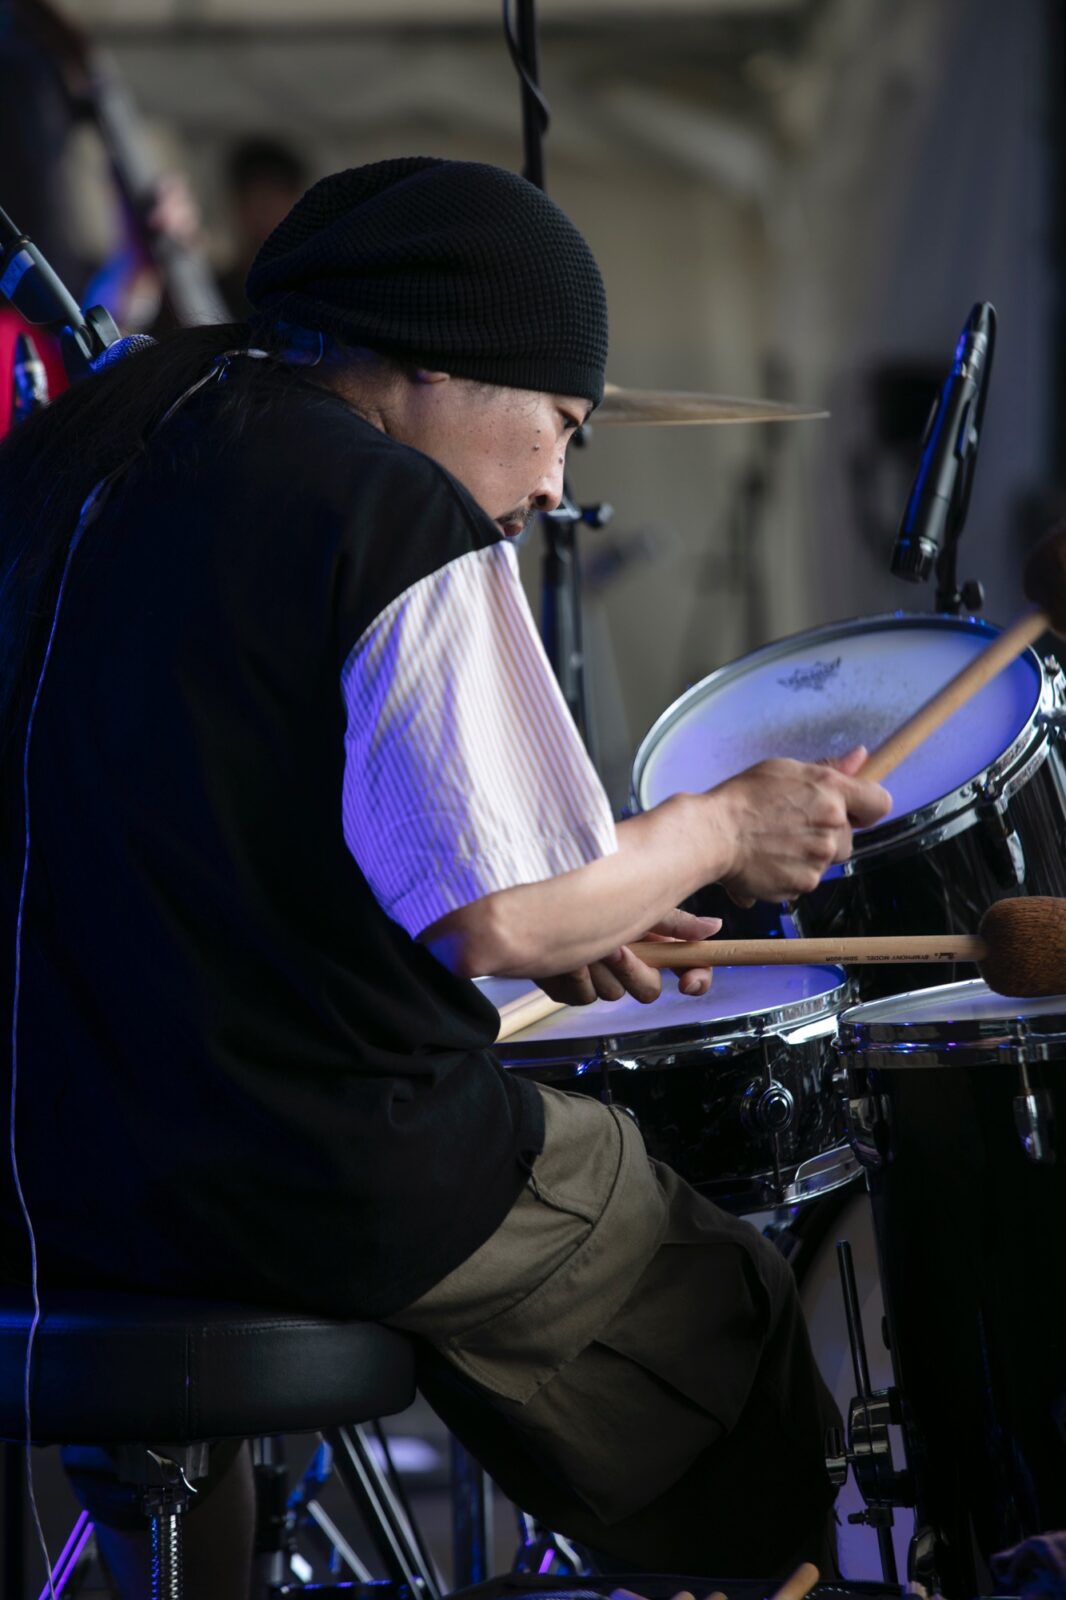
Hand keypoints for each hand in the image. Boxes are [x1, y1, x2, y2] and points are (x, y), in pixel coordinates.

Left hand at [538, 909, 721, 1006]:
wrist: (532, 903)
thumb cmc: (587, 896)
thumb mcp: (636, 903)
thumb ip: (675, 921)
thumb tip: (714, 926)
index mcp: (651, 941)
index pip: (688, 968)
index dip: (696, 978)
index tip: (689, 983)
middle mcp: (628, 962)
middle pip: (648, 990)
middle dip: (632, 968)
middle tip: (616, 945)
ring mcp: (597, 977)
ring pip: (611, 994)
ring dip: (596, 966)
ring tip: (581, 942)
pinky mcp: (568, 987)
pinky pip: (581, 997)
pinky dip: (570, 975)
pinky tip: (561, 958)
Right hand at [709, 746, 890, 903]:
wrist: (713, 834)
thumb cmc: (743, 797)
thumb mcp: (786, 770)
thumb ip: (828, 768)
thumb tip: (861, 756)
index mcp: (831, 791)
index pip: (879, 803)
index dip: (866, 808)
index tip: (851, 811)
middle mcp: (832, 826)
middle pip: (848, 837)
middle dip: (827, 834)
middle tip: (793, 826)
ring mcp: (819, 859)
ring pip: (826, 860)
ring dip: (808, 855)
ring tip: (775, 844)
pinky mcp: (804, 884)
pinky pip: (807, 879)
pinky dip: (791, 873)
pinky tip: (769, 860)